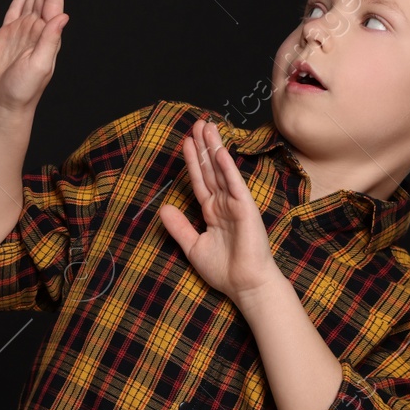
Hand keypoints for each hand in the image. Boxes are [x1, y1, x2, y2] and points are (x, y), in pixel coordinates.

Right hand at [0, 0, 69, 116]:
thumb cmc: (23, 91)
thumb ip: (50, 41)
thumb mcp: (40, 66)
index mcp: (47, 35)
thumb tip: (62, 17)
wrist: (3, 103)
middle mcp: (37, 29)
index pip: (53, 1)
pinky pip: (15, 9)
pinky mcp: (7, 34)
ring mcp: (22, 30)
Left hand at [158, 118, 283, 306]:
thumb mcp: (193, 247)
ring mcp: (235, 204)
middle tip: (197, 123)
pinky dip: (227, 168)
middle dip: (203, 146)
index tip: (186, 141)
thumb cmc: (225, 270)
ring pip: (221, 171)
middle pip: (210, 169)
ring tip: (207, 127)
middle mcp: (224, 204)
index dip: (192, 161)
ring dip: (214, 148)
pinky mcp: (246, 209)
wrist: (245, 286)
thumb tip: (163, 208)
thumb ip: (179, 227)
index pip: (199, 180)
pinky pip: (234, 185)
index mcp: (212, 211)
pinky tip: (219, 152)